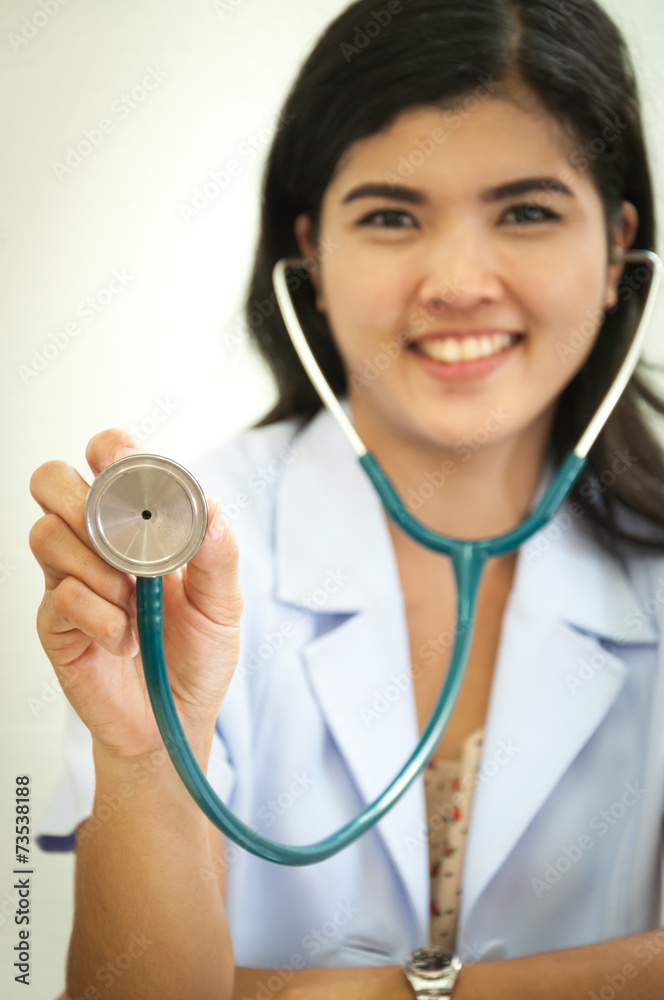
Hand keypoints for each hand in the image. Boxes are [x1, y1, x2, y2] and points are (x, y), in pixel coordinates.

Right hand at [29, 429, 242, 761]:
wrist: (174, 720)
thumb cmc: (196, 656)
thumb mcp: (223, 605)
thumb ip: (219, 556)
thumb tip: (211, 507)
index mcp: (139, 525)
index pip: (107, 462)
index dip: (109, 450)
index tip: (122, 462)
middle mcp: (96, 543)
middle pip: (53, 482)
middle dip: (83, 498)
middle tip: (120, 535)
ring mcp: (70, 580)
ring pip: (46, 533)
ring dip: (97, 564)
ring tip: (132, 599)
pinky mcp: (56, 623)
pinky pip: (62, 595)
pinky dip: (103, 617)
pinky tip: (124, 638)